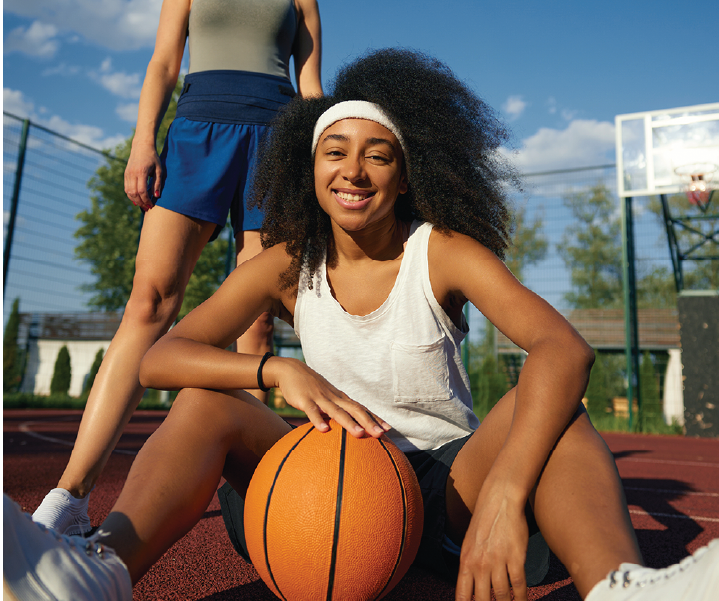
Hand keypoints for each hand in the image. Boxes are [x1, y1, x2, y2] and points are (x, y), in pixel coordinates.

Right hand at [124, 143, 161, 210]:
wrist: (141, 146)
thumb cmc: (153, 158)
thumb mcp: (159, 170)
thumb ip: (157, 183)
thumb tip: (156, 196)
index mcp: (141, 172)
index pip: (142, 191)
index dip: (146, 200)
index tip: (152, 205)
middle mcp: (132, 173)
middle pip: (134, 193)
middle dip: (141, 202)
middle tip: (147, 208)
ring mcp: (127, 174)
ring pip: (128, 192)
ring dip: (135, 200)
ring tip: (143, 205)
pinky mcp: (125, 174)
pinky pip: (126, 188)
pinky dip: (131, 195)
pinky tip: (137, 200)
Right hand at [271, 357, 390, 438]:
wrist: (291, 370)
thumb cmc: (311, 387)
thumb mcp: (326, 397)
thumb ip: (336, 410)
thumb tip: (347, 425)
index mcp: (340, 398)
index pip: (361, 408)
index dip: (375, 418)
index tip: (388, 429)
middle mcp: (334, 397)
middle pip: (355, 410)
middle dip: (369, 422)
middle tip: (381, 434)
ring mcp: (320, 398)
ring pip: (337, 411)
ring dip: (349, 423)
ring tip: (359, 434)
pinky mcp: (305, 400)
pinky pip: (312, 411)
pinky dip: (318, 420)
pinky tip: (323, 430)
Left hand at [455, 478, 528, 600]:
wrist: (499, 500)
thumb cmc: (484, 522)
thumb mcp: (469, 544)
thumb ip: (470, 567)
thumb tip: (470, 589)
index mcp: (466, 561)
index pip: (463, 595)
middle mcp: (479, 564)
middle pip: (482, 600)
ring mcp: (497, 562)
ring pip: (502, 596)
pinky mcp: (515, 558)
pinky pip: (519, 585)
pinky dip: (521, 598)